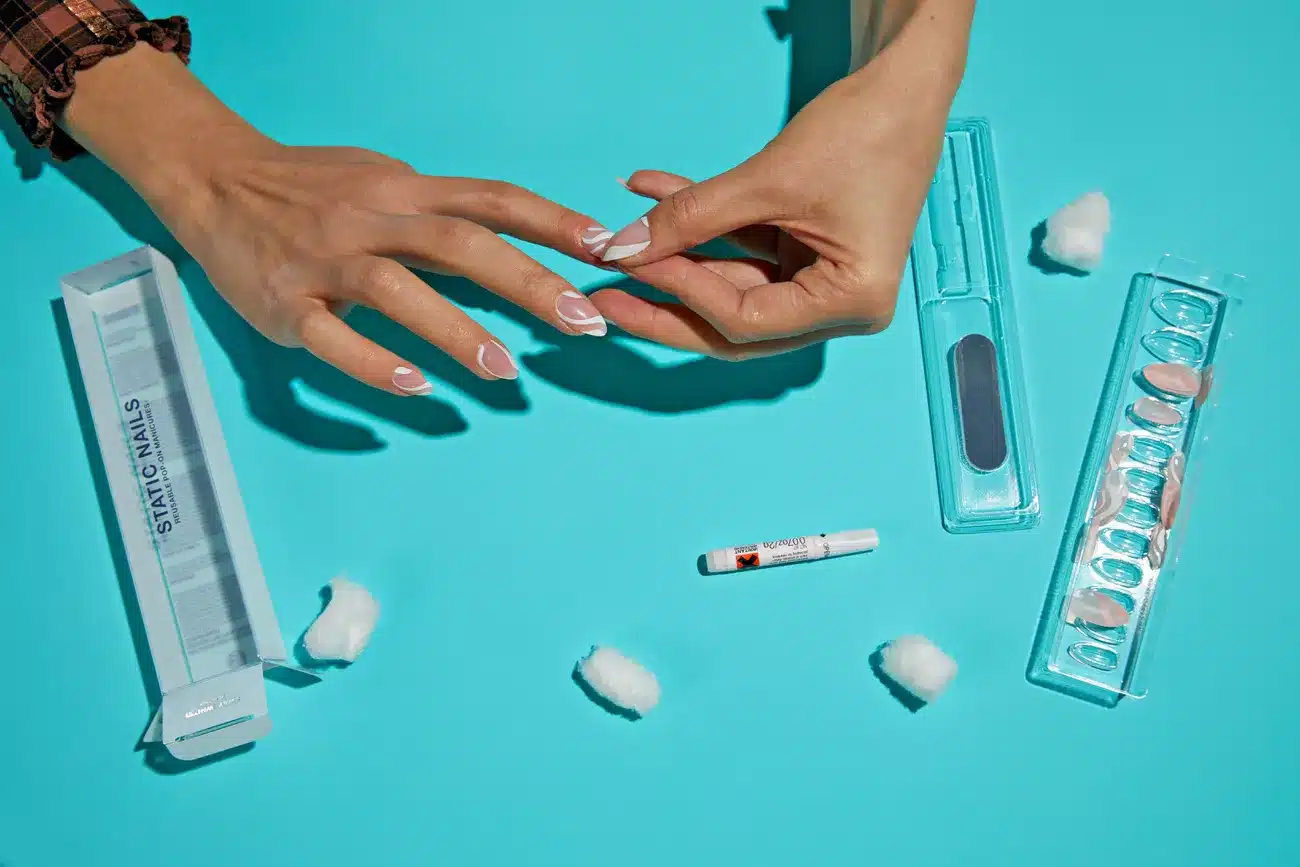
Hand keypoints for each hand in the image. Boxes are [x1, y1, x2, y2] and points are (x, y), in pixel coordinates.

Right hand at [62, 45, 615, 395]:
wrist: (215, 181)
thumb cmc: (315, 189)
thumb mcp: (385, 184)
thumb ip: (446, 215)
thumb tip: (524, 245)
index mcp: (404, 190)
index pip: (492, 199)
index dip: (551, 221)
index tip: (606, 248)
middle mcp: (370, 218)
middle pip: (458, 243)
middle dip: (526, 282)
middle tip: (582, 322)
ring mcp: (324, 261)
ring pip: (397, 289)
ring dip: (456, 330)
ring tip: (506, 370)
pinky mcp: (284, 303)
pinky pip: (332, 337)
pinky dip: (374, 363)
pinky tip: (417, 388)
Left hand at [588, 6, 971, 359]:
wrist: (905, 84)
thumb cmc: (866, 131)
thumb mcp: (769, 179)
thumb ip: (692, 218)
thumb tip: (624, 248)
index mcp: (853, 303)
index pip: (748, 321)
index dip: (687, 293)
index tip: (638, 262)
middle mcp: (840, 308)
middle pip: (734, 325)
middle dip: (669, 305)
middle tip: (607, 296)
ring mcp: (821, 283)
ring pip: (730, 290)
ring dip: (677, 260)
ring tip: (619, 245)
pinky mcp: (804, 254)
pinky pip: (740, 251)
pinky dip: (701, 227)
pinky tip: (651, 198)